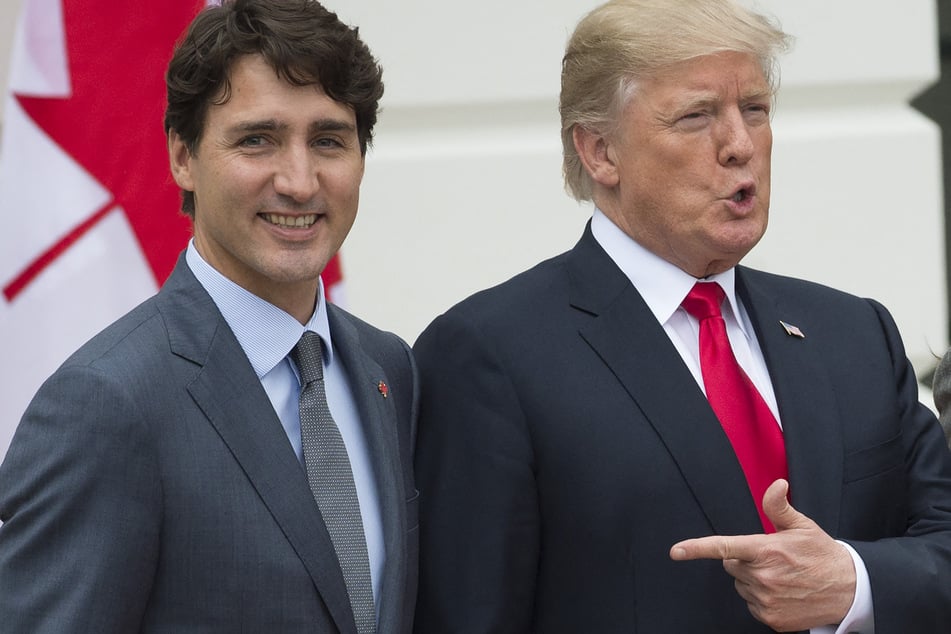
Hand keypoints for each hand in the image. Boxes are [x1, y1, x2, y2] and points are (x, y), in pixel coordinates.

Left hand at [669, 479, 855, 631]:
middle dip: (744, 560)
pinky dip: (762, 599)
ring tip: (781, 576)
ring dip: (753, 580)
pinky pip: (752, 605)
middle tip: (771, 559)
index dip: (697, 548)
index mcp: (766, 551)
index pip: (724, 547)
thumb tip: (776, 485)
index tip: (677, 551)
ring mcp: (767, 601)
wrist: (850, 590)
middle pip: (731, 565)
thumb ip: (779, 507)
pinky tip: (783, 592)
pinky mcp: (772, 619)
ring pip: (741, 585)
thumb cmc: (823, 555)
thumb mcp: (802, 526)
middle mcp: (763, 577)